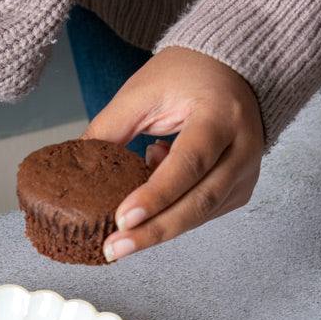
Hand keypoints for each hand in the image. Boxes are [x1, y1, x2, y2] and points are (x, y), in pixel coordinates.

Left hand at [83, 46, 264, 261]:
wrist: (230, 71)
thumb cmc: (185, 76)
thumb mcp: (142, 93)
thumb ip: (109, 129)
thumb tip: (73, 166)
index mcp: (221, 114)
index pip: (190, 162)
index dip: (156, 195)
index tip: (122, 218)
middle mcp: (243, 146)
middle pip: (200, 201)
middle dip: (154, 230)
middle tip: (114, 248)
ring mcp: (247, 172)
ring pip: (201, 215)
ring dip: (158, 226)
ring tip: (122, 225)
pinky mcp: (240, 189)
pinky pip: (203, 215)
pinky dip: (171, 215)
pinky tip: (152, 199)